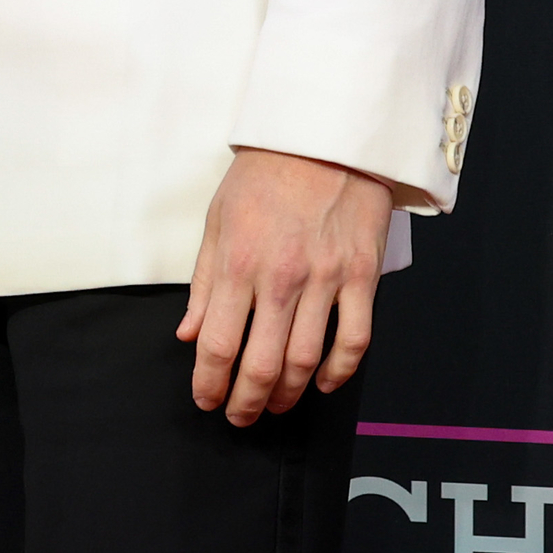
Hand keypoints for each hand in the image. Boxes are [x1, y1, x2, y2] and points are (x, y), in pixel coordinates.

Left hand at [178, 148, 396, 423]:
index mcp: (239, 263)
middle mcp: (281, 278)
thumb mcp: (218, 221)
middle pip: (261, 364)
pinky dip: (339, 371)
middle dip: (247, 402)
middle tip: (239, 416)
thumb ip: (205, 284)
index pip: (218, 344)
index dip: (209, 383)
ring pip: (306, 361)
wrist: (324, 136)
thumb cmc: (265, 175)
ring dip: (287, 394)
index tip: (206, 400)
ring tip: (275, 405)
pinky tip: (323, 383)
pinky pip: (355, 339)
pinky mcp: (363, 276)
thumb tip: (189, 335)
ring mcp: (327, 279)